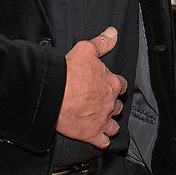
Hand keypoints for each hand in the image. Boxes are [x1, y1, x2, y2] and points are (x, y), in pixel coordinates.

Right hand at [56, 27, 127, 148]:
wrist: (53, 93)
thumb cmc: (69, 71)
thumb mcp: (87, 49)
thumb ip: (102, 42)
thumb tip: (113, 33)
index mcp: (112, 83)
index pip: (121, 85)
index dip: (117, 86)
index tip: (112, 86)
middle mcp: (110, 102)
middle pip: (118, 106)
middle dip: (112, 105)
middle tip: (104, 104)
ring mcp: (102, 119)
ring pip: (113, 126)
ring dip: (110, 124)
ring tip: (105, 123)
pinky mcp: (91, 133)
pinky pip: (103, 141)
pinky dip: (102, 141)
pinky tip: (100, 140)